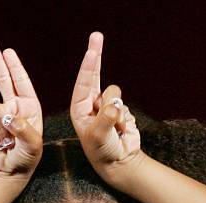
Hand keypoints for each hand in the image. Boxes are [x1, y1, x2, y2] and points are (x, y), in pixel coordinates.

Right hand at [0, 41, 42, 176]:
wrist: (7, 173)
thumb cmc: (25, 159)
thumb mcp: (33, 147)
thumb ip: (24, 130)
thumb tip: (7, 117)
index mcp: (29, 109)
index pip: (22, 84)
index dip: (15, 68)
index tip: (8, 53)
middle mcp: (13, 109)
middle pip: (3, 81)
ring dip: (2, 129)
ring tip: (8, 143)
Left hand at [70, 32, 142, 184]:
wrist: (119, 162)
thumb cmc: (103, 152)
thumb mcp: (100, 137)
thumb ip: (106, 120)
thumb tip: (115, 106)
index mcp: (79, 110)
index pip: (84, 84)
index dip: (88, 66)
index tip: (91, 50)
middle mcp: (91, 105)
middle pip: (94, 75)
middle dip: (96, 56)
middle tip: (96, 35)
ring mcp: (106, 106)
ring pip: (115, 93)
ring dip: (118, 110)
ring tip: (115, 128)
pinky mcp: (120, 110)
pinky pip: (125, 105)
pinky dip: (126, 117)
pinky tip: (122, 130)